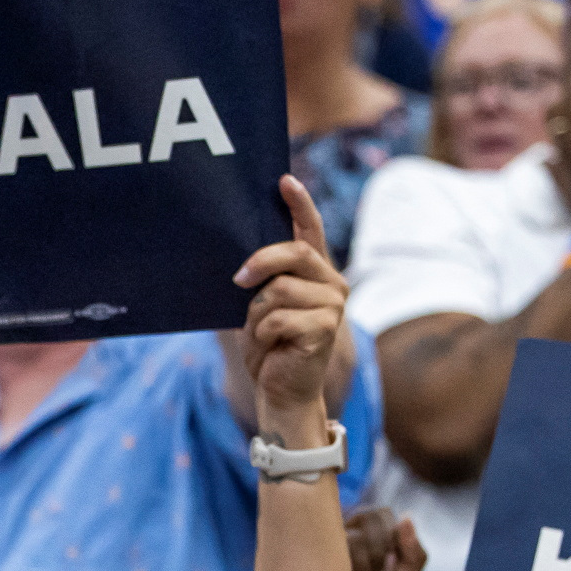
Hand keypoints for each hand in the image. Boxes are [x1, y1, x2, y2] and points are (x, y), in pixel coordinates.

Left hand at [232, 176, 348, 441]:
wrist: (280, 391)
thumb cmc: (269, 347)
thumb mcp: (262, 304)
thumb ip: (265, 277)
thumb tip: (243, 254)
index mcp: (316, 273)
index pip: (310, 231)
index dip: (299, 204)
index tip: (284, 180)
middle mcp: (331, 283)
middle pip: (293, 253)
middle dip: (260, 263)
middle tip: (238, 280)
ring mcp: (332, 305)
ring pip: (279, 289)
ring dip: (257, 314)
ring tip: (261, 334)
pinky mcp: (325, 328)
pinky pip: (277, 317)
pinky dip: (263, 333)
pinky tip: (271, 347)